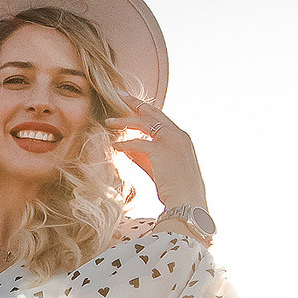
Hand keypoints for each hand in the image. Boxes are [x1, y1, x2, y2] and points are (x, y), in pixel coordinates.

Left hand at [106, 93, 206, 210]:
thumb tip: (125, 146)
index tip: (132, 103)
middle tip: (119, 94)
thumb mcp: (159, 168)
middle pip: (153, 113)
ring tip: (109, 122)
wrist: (188, 203)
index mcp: (181, 138)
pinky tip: (113, 146)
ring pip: (144, 123)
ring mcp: (172, 141)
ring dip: (125, 121)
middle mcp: (179, 135)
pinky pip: (137, 142)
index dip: (145, 110)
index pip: (161, 118)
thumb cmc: (176, 191)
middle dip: (135, 102)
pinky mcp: (161, 151)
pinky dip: (124, 144)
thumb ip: (143, 156)